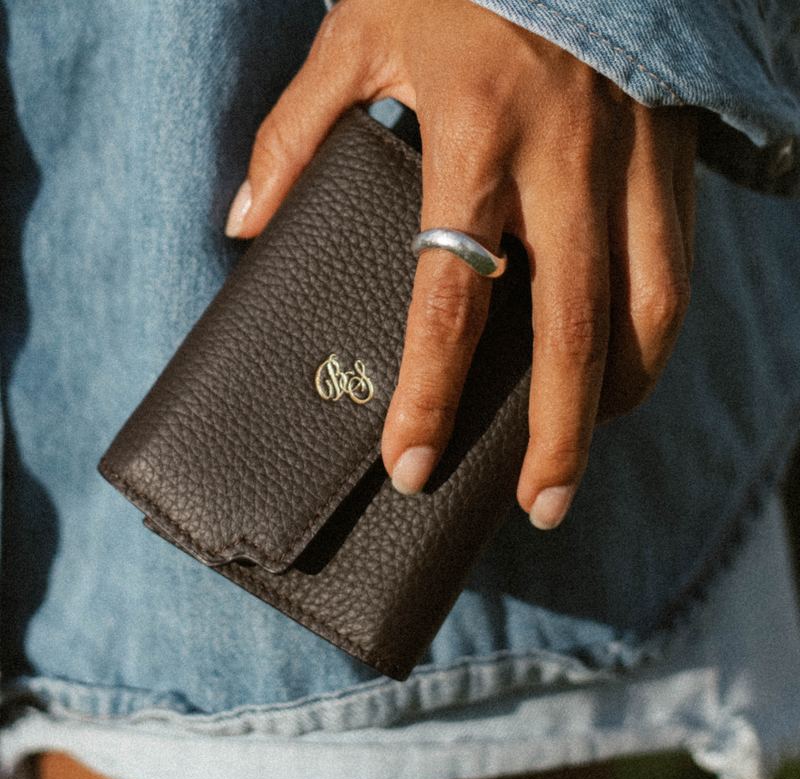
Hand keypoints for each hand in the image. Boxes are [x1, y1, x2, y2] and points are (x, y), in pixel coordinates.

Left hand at [226, 0, 696, 528]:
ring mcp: (630, 161)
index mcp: (476, 137)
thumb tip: (244, 221)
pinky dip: (652, 333)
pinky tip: (624, 369)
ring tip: (580, 451)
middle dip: (558, 436)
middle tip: (540, 507)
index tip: (410, 466)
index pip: (450, 298)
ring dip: (618, 393)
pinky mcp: (672, 155)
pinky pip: (676, 264)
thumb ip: (297, 131)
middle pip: (570, 330)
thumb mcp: (360, 31)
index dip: (430, 393)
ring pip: (647, 308)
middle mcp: (563, 162)